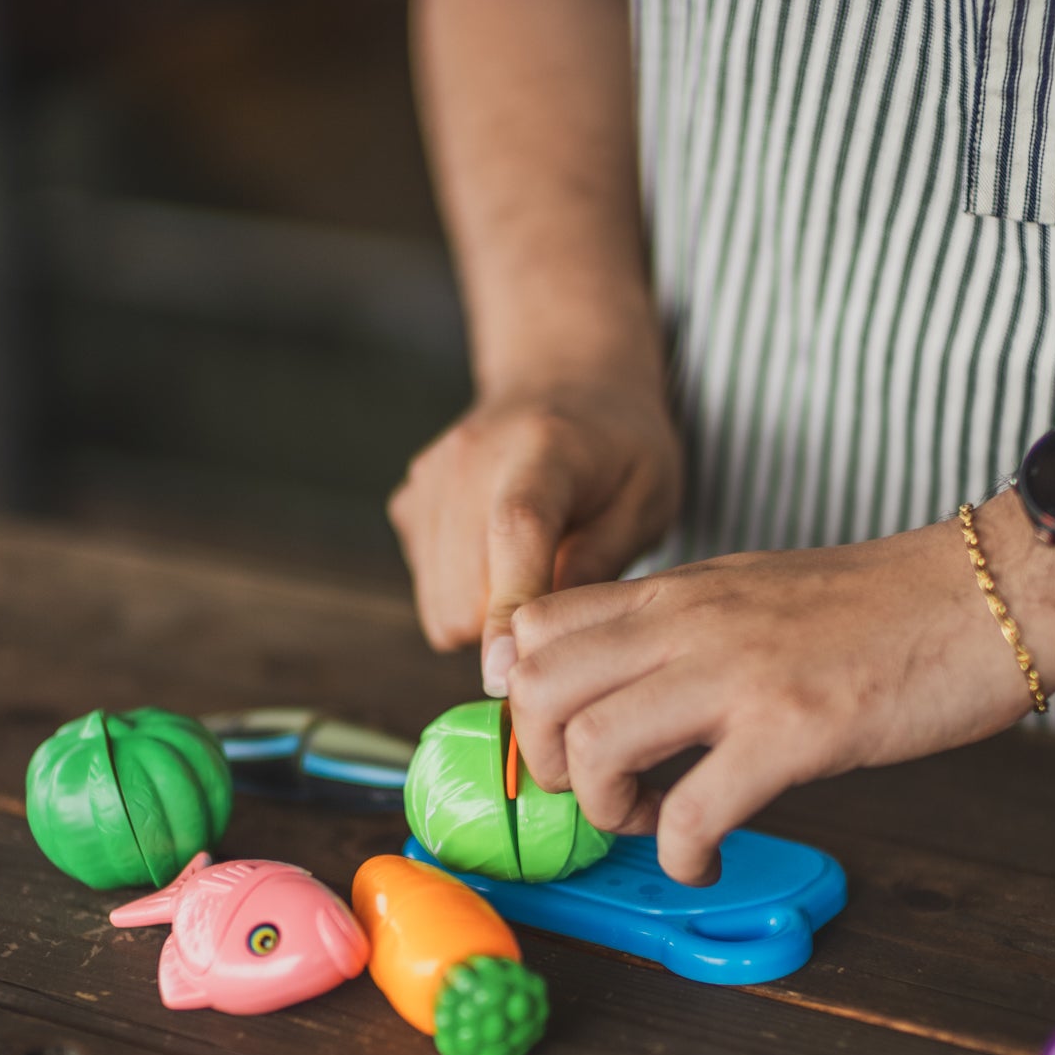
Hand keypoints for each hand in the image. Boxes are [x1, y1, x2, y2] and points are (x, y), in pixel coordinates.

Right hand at [388, 383, 683, 693]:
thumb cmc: (620, 448)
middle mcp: (469, 459)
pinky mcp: (408, 503)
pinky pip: (429, 588)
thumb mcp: (646, 499)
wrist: (564, 378)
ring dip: (488, 616)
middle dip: (510, 630)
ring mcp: (429, 480)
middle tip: (563, 615)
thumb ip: (602, 562)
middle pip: (463, 595)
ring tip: (539, 575)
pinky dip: (466, 593)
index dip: (508, 611)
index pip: (515, 534)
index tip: (507, 676)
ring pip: (440, 606)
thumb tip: (551, 638)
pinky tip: (505, 558)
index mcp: (544, 448)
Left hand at [504, 495, 1054, 882]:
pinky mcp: (795, 730)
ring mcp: (738, 674)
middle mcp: (689, 623)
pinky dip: (682, 857)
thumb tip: (626, 686)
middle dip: (551, 766)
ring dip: (607, 812)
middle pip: (539, 691)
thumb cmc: (885, 605)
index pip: (535, 629)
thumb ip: (682, 630)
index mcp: (678, 591)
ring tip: (655, 824)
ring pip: (593, 748)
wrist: (993, 591)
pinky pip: (690, 814)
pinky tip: (709, 858)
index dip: (527, 701)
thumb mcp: (756, 593)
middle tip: (605, 792)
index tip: (568, 744)